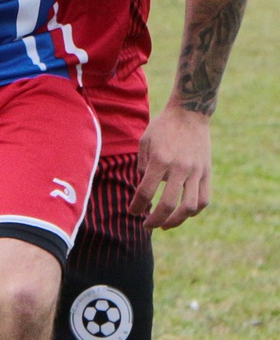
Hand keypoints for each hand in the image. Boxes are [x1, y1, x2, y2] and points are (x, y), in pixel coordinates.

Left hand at [131, 104, 211, 228]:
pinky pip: (203, 199)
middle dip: (155, 220)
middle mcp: (179, 168)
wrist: (190, 114)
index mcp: (160, 159)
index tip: (132, 212)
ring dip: (176, 221)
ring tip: (165, 225)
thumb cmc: (163, 127)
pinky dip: (193, 211)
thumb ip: (142, 165)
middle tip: (146, 225)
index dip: (137, 205)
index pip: (146, 191)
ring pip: (189, 207)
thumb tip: (143, 187)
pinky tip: (182, 214)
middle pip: (167, 204)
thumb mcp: (145, 141)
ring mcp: (196, 172)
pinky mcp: (207, 173)